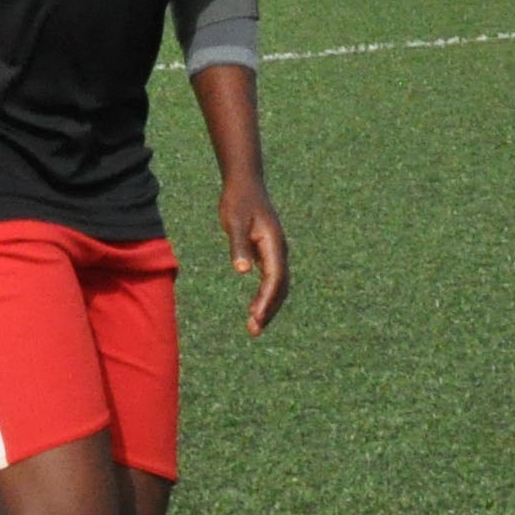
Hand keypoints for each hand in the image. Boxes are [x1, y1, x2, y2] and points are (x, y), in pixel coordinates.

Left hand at [219, 179, 288, 335]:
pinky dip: (265, 296)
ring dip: (269, 306)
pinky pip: (272, 280)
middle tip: (254, 331)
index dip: (266, 300)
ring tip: (254, 326)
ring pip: (278, 285)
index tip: (257, 318)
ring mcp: (276, 252)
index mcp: (274, 244)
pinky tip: (255, 308)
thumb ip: (239, 246)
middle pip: (280, 287)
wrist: (245, 184)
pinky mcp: (269, 252)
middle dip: (269, 310)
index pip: (274, 278)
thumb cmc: (238, 202)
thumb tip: (242, 271)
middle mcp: (279, 250)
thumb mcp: (234, 222)